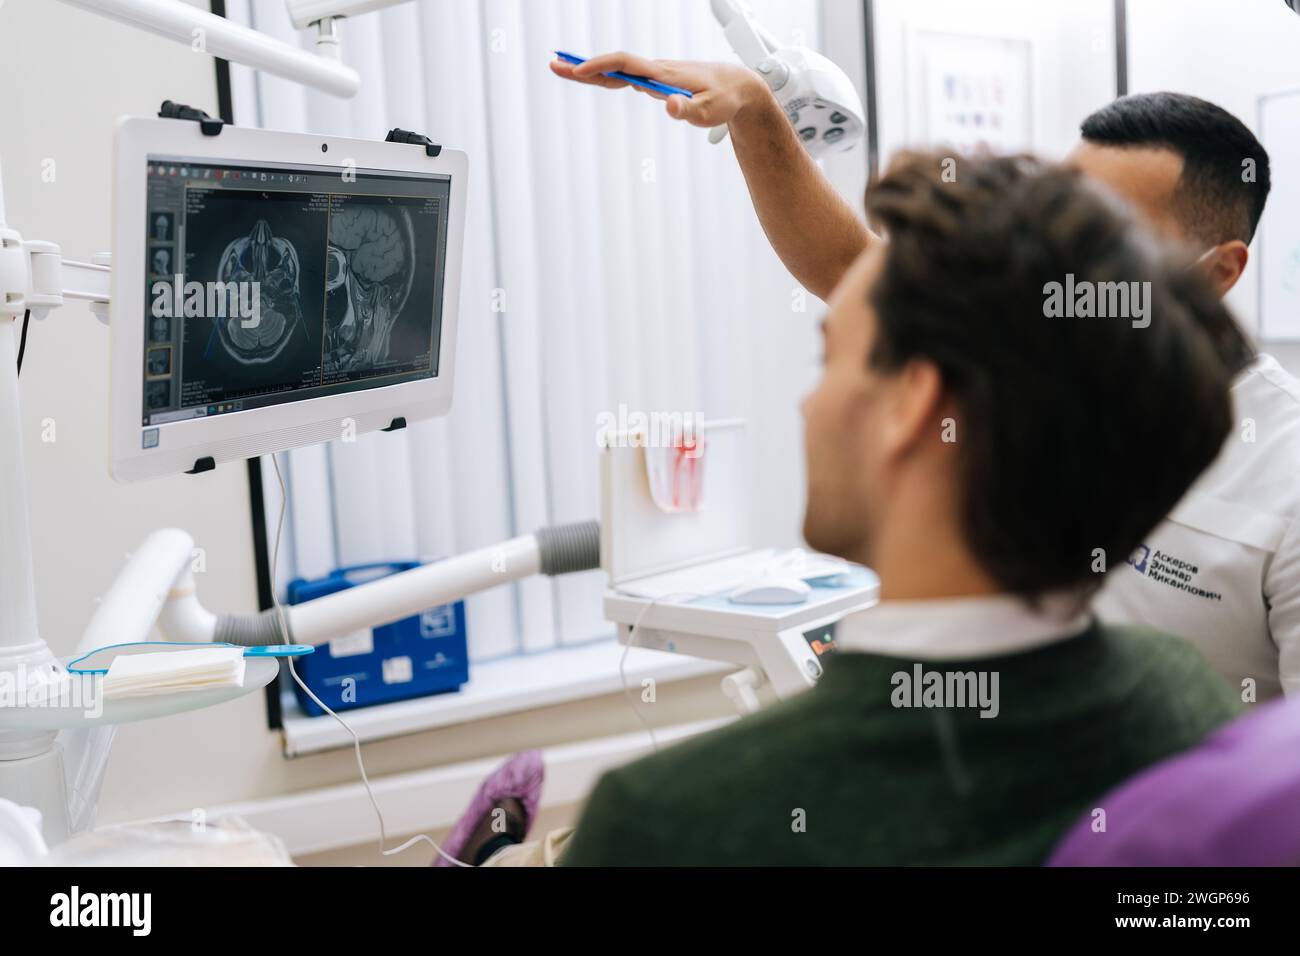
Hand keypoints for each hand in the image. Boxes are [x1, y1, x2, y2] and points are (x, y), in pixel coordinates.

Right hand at [550, 52, 771, 129]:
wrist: (739, 85)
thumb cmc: (724, 99)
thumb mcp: (709, 111)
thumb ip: (686, 111)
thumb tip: (667, 106)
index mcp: (663, 75)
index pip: (625, 64)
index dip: (600, 66)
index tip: (578, 69)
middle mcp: (656, 70)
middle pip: (614, 65)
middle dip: (584, 66)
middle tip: (554, 64)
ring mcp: (656, 74)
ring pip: (619, 70)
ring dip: (592, 71)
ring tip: (566, 71)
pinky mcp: (659, 80)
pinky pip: (628, 76)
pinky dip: (608, 76)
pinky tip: (597, 80)